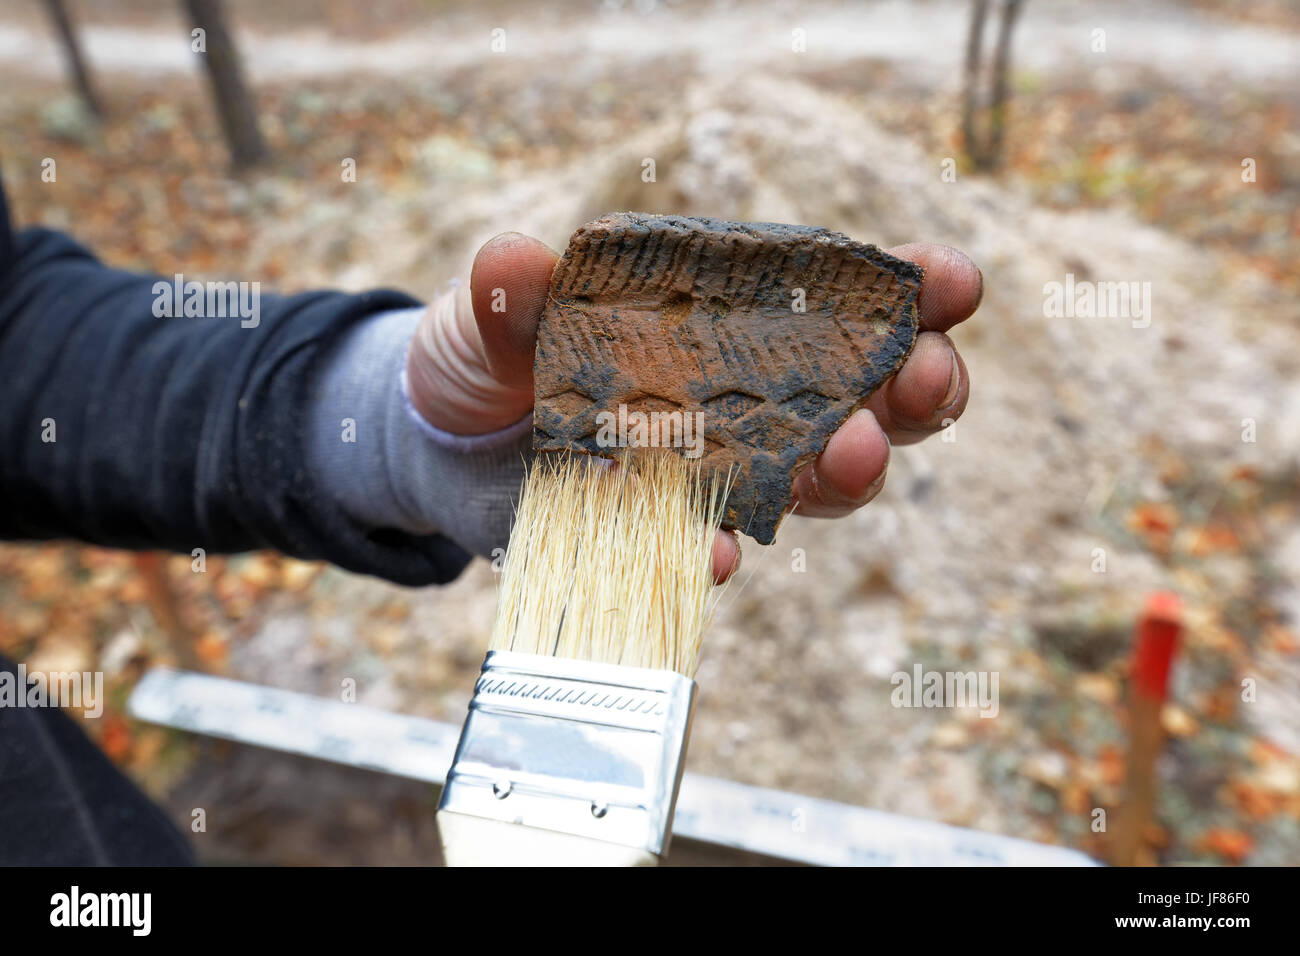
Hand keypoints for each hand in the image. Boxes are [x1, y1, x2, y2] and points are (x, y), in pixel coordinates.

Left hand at [405, 233, 980, 583]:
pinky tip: (721, 553)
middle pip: (868, 392)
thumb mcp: (490, 316)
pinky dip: (726, 551)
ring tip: (853, 457)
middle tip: (926, 382)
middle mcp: (751, 392)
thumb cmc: (488, 354)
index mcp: (730, 313)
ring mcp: (726, 467)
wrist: (449, 446)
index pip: (840, 295)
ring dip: (851, 469)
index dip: (907, 289)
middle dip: (916, 384)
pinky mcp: (682, 531)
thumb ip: (509, 297)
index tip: (951, 283)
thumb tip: (517, 261)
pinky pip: (725, 546)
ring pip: (823, 474)